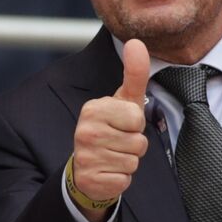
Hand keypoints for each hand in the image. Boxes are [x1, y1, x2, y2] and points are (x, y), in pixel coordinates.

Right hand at [70, 39, 150, 221]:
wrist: (87, 167)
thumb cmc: (111, 129)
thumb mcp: (123, 101)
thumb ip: (133, 73)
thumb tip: (136, 42)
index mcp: (92, 109)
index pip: (136, 118)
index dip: (135, 124)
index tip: (122, 125)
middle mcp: (84, 131)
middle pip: (138, 142)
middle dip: (134, 145)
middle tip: (118, 143)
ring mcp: (86, 157)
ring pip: (133, 161)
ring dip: (129, 162)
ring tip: (113, 156)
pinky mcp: (91, 179)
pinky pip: (124, 180)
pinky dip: (121, 178)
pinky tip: (108, 171)